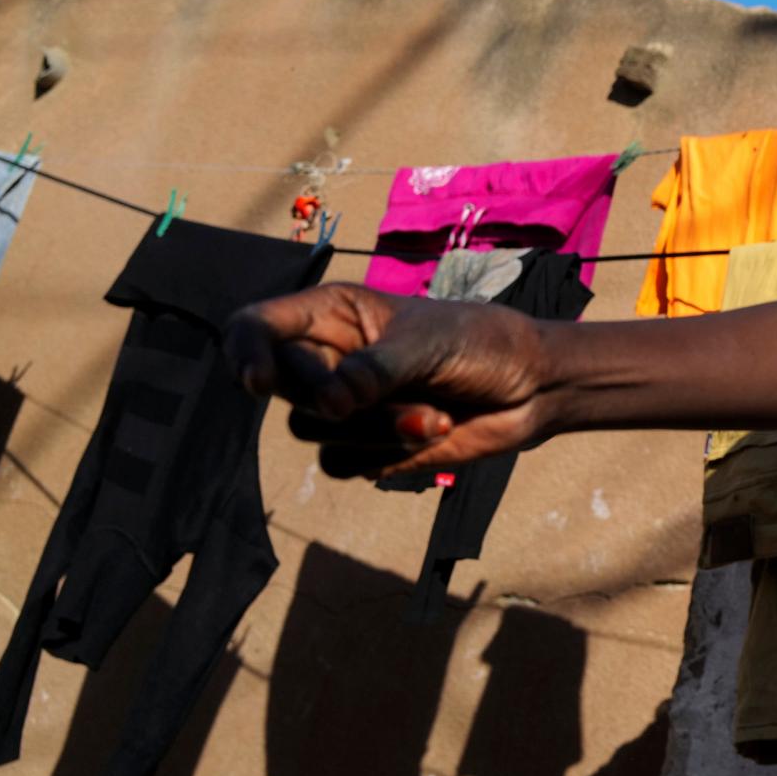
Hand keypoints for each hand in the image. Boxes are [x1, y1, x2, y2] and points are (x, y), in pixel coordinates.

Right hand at [227, 284, 557, 475]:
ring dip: (375, 428)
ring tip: (434, 414)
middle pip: (283, 386)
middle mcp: (327, 357)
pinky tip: (431, 432)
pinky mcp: (363, 445)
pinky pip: (339, 462)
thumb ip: (374, 370)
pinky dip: (384, 454)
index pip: (257, 326)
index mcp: (332, 312)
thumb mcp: (428, 343)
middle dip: (336, 396)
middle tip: (381, 391)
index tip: (259, 382)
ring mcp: (342, 404)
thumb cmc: (481, 342)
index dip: (245, 351)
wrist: (532, 387)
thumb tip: (327, 405)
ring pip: (311, 429)